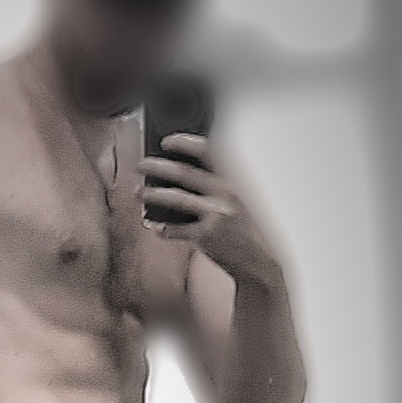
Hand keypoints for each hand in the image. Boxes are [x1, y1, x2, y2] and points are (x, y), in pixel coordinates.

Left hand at [138, 133, 277, 287]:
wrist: (261, 261)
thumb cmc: (250, 229)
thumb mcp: (244, 199)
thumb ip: (221, 184)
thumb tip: (185, 175)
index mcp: (237, 179)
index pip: (208, 151)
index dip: (185, 143)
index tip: (167, 141)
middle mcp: (226, 193)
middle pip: (184, 173)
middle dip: (157, 166)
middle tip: (141, 165)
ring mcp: (215, 214)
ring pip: (175, 198)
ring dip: (152, 194)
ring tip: (140, 192)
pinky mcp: (206, 236)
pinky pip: (176, 229)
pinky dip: (164, 228)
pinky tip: (157, 227)